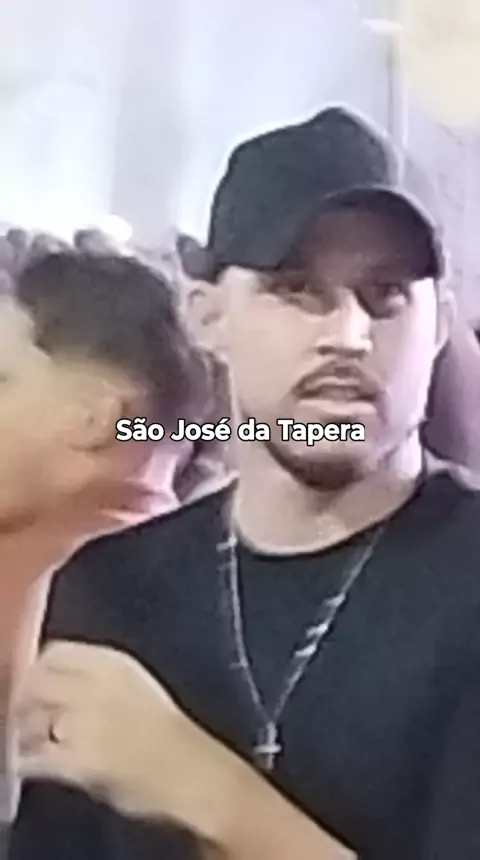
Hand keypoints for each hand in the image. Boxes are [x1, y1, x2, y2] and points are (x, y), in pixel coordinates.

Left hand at [13, 641, 238, 845]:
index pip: (55, 653)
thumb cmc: (168, 732)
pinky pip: (36, 760)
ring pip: (31, 723)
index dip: (38, 670)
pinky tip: (37, 766)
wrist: (190, 771)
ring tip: (37, 745)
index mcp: (113, 663)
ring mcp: (85, 723)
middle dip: (26, 703)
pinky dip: (30, 764)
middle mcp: (96, 686)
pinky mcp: (78, 760)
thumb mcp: (136, 683)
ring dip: (28, 735)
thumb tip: (58, 677)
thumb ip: (98, 674)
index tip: (33, 684)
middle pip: (36, 684)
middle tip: (27, 720)